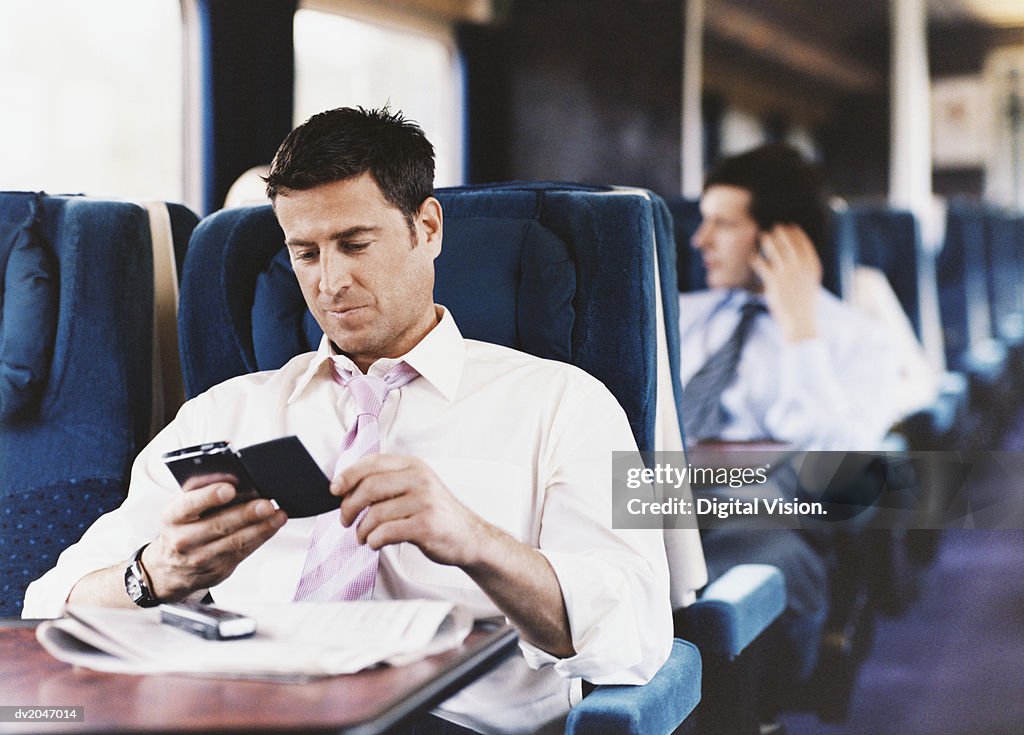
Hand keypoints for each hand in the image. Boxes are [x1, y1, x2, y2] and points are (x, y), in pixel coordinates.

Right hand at [143, 479, 287, 600]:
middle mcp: (183, 540)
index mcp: (172, 517)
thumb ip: (202, 493)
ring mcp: (201, 558)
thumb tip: (233, 478)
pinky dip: (261, 537)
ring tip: (278, 516)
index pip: (189, 505)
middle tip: (266, 505)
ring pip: (235, 542)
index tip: (230, 489)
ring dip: (261, 528)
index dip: (209, 497)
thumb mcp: (181, 509)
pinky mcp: (218, 570)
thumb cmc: (182, 528)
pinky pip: (244, 552)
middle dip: (246, 514)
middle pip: (219, 525)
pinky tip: (273, 526)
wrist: (171, 569)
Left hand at [332, 454, 487, 567]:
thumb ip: (388, 483)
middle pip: (369, 487)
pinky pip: (386, 532)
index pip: (372, 463)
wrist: (468, 537)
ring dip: (361, 530)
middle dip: (349, 506)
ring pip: (375, 514)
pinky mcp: (425, 526)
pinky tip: (376, 543)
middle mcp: (420, 480)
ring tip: (363, 537)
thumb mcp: (416, 487)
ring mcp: (424, 502)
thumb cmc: (435, 514)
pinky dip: (374, 540)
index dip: (348, 475)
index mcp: (414, 466)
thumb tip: (345, 488)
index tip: (335, 490)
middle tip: (344, 520)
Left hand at [749, 224, 821, 341]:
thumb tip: (799, 254)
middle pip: (789, 243)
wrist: (800, 321)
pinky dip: (756, 258)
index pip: (804, 243)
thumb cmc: (804, 302)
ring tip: (763, 237)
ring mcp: (786, 273)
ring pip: (774, 249)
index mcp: (812, 267)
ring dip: (768, 241)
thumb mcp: (810, 282)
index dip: (796, 233)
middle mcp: (800, 267)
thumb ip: (806, 267)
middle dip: (781, 233)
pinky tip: (753, 256)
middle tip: (775, 228)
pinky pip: (761, 263)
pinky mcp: (773, 281)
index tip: (790, 227)